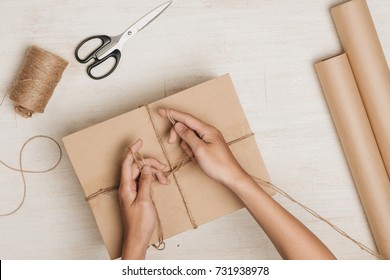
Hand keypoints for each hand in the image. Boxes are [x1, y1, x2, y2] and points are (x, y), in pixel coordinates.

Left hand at [118, 139, 168, 259]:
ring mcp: (132, 190)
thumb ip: (146, 182)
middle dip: (150, 164)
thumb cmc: (139, 223)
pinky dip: (153, 179)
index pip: (127, 163)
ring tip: (164, 178)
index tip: (139, 141)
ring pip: (143, 173)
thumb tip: (147, 167)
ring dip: (154, 173)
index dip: (132, 151)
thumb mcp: (144, 200)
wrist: (138, 238)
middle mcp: (127, 186)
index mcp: (125, 186)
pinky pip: (145, 181)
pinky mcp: (137, 194)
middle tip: (163, 167)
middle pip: (137, 167)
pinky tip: (162, 182)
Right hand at [158, 109, 248, 187]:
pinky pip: (195, 144)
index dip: (173, 114)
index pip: (186, 118)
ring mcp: (209, 138)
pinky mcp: (209, 146)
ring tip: (193, 156)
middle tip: (170, 142)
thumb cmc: (218, 164)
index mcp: (207, 129)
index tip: (161, 111)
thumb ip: (188, 136)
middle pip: (187, 127)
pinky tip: (196, 158)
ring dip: (186, 145)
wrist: (231, 176)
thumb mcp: (199, 150)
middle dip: (178, 134)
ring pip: (189, 137)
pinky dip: (192, 150)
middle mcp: (208, 131)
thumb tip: (178, 125)